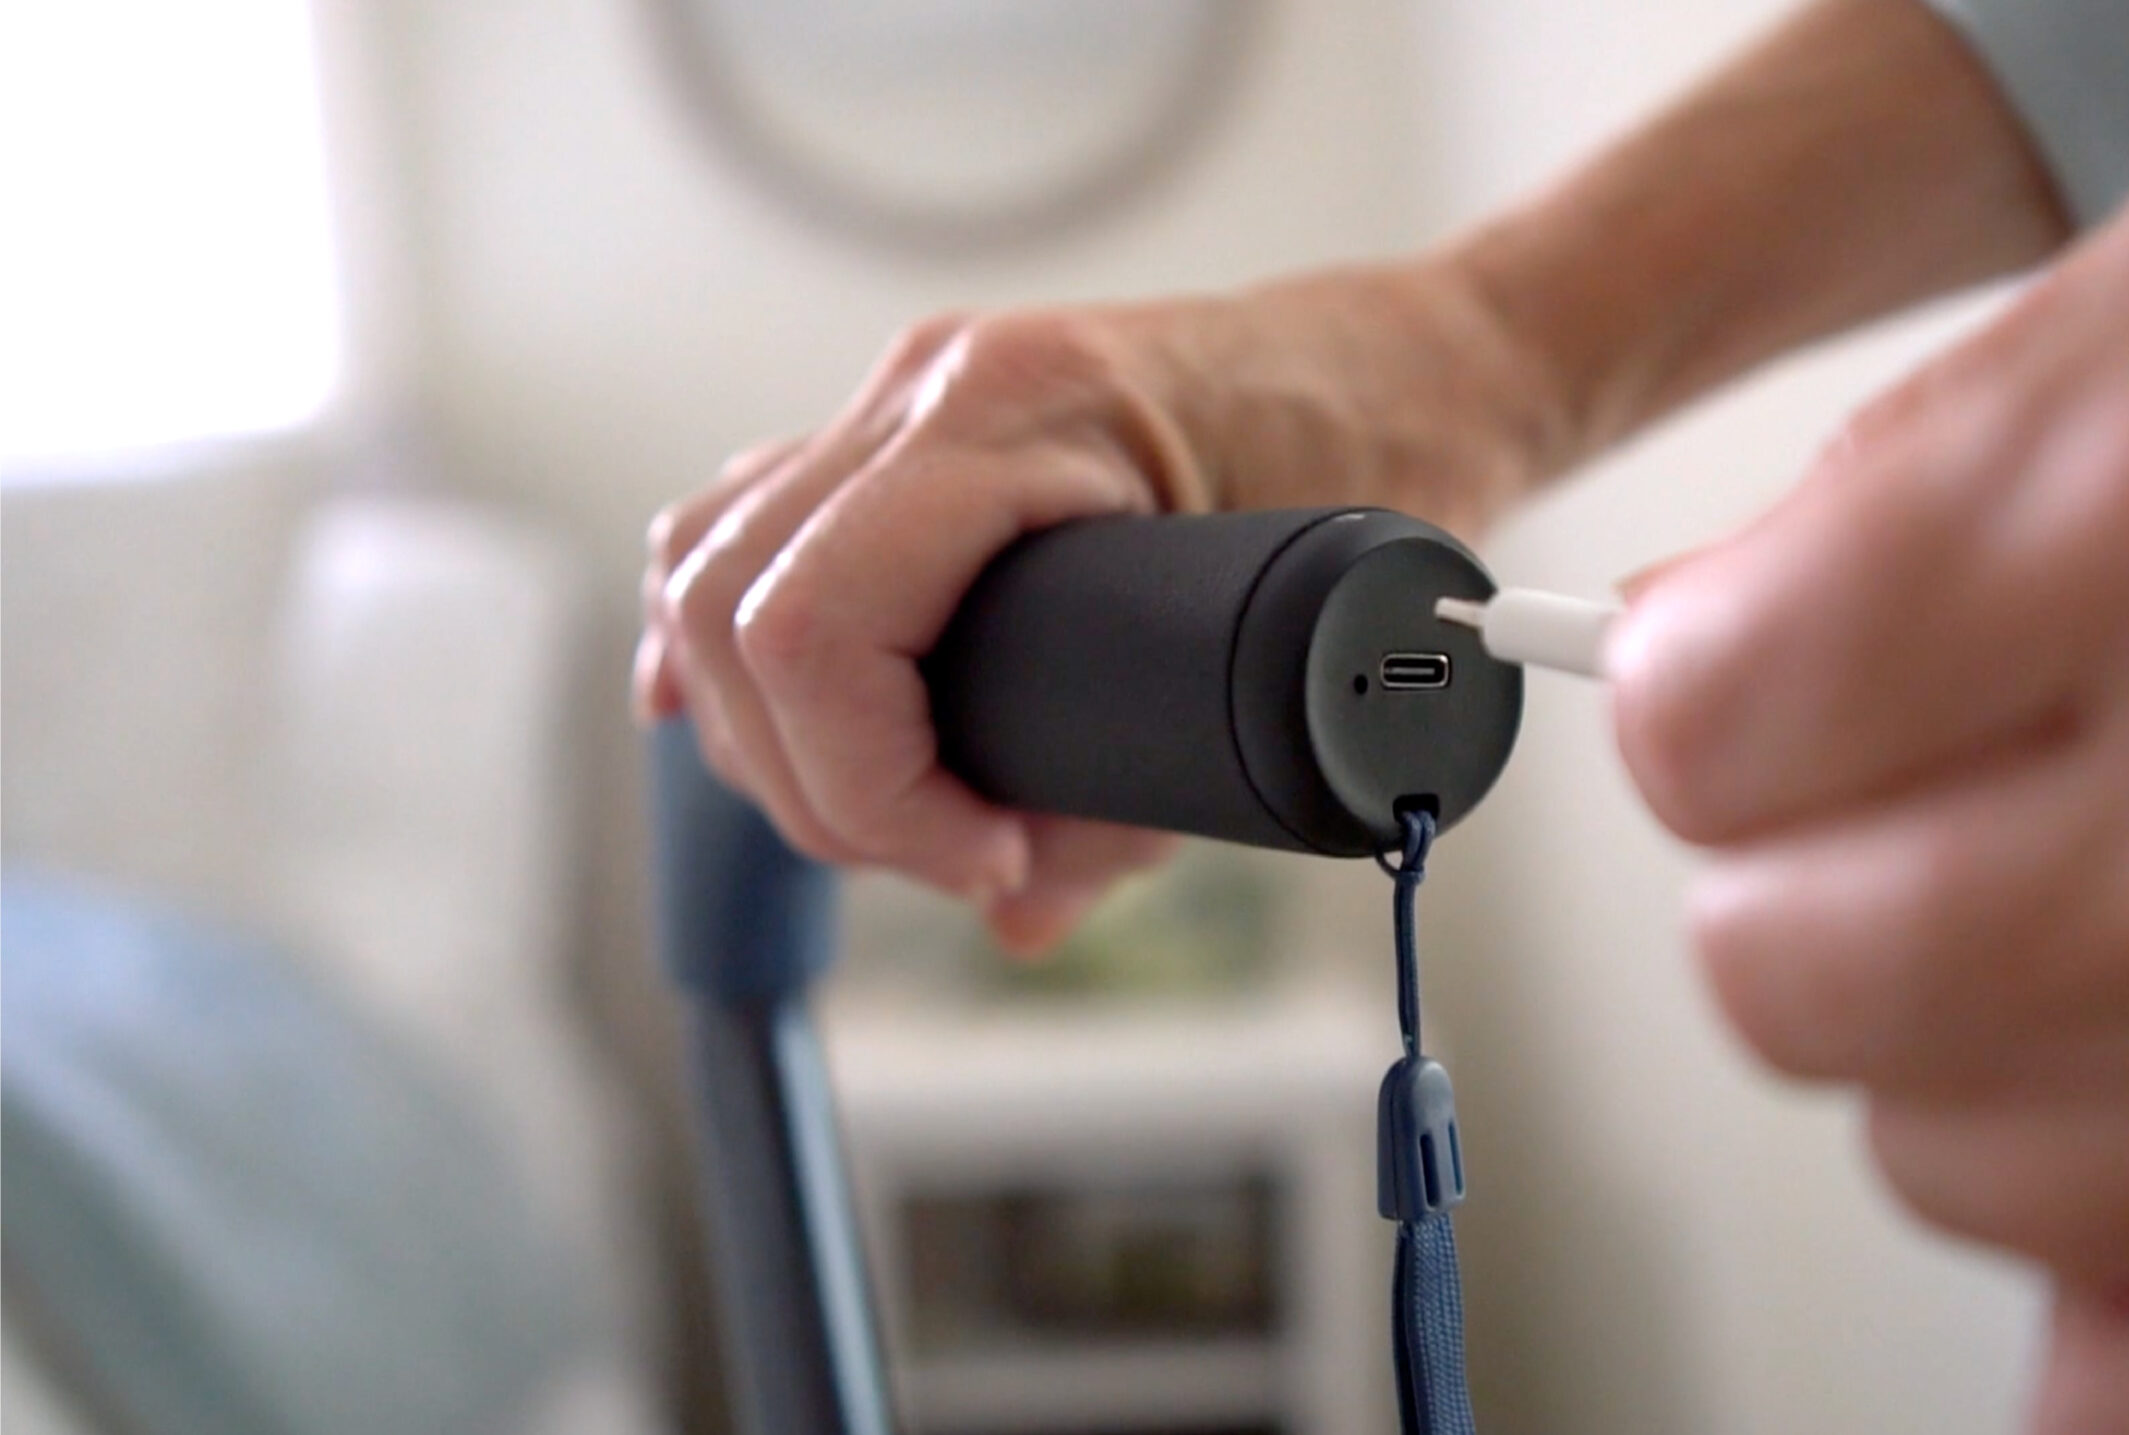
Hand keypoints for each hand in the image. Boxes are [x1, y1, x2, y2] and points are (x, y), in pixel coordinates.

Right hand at [635, 267, 1550, 949]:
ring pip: (708, 568)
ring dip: (761, 727)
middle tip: (952, 857)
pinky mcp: (907, 432)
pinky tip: (716, 708)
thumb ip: (1151, 796)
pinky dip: (722, 634)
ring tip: (882, 814)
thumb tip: (1018, 916)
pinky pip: (744, 524)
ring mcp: (907, 396)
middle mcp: (930, 384)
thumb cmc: (1381, 466)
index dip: (871, 791)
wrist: (1416, 368)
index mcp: (1018, 409)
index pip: (815, 627)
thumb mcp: (1288, 649)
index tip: (988, 860)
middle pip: (732, 613)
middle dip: (819, 787)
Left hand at [1611, 121, 2128, 1433]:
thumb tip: (1697, 669)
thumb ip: (1927, 453)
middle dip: (1858, 876)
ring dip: (2034, 1051)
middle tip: (2040, 802)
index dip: (1742, 698)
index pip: (1708, 727)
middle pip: (1787, 975)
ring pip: (1949, 1161)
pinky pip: (2122, 1388)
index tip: (1804, 693)